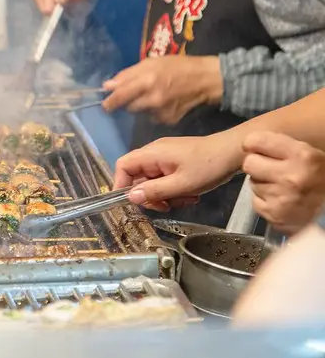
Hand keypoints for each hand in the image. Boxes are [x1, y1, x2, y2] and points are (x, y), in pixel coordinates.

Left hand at [102, 55, 222, 124]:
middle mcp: (152, 99)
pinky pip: (153, 117)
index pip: (121, 96)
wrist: (205, 80)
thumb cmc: (178, 66)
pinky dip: (154, 111)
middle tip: (138, 93)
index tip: (105, 105)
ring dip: (142, 106)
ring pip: (141, 113)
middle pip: (129, 107)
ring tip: (156, 94)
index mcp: (147, 81)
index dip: (110, 102)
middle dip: (128, 102)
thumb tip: (107, 86)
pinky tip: (165, 102)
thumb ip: (128, 75)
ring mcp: (161, 112)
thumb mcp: (152, 62)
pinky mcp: (168, 120)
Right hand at [114, 134, 242, 210]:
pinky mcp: (175, 161)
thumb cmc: (209, 166)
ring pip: (152, 181)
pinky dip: (173, 190)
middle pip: (138, 177)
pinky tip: (189, 194)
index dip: (121, 184)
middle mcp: (154, 153)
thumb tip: (131, 197)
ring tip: (184, 200)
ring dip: (164, 195)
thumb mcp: (182, 184)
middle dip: (150, 195)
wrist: (235, 151)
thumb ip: (154, 191)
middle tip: (166, 206)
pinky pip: (165, 178)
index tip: (131, 202)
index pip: (123, 166)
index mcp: (152, 154)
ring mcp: (165, 157)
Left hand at [242, 132, 324, 234]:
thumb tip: (250, 143)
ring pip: (252, 183)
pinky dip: (265, 201)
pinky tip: (280, 200)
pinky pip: (255, 201)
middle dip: (257, 164)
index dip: (255, 144)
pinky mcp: (274, 215)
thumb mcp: (309, 154)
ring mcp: (281, 198)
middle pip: (249, 163)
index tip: (258, 148)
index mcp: (302, 156)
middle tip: (270, 169)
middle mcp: (290, 177)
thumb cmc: (321, 177)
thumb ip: (281, 146)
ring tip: (281, 186)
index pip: (256, 141)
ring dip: (262, 183)